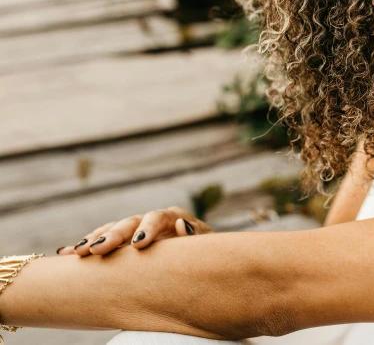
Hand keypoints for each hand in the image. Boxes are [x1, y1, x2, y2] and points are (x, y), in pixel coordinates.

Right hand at [56, 206, 213, 256]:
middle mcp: (151, 220)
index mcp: (173, 217)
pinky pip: (102, 240)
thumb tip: (181, 224)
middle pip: (130, 223)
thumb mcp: (206, 245)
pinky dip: (86, 245)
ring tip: (77, 252)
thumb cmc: (205, 253)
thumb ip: (195, 236)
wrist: (200, 258)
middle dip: (113, 235)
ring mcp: (135, 229)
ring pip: (112, 230)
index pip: (159, 217)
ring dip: (94, 240)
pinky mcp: (123, 242)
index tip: (138, 244)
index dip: (148, 229)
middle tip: (97, 249)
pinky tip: (65, 253)